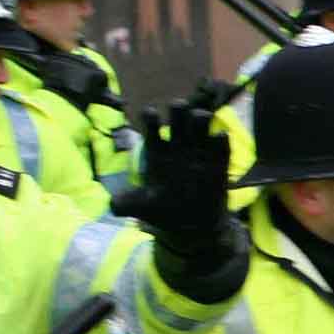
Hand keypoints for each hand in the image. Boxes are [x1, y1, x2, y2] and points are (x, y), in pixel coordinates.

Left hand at [117, 99, 235, 247]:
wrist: (192, 226)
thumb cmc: (166, 211)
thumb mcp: (142, 208)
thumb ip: (126, 204)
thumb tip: (111, 205)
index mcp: (158, 152)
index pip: (152, 125)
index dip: (150, 116)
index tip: (151, 113)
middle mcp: (178, 147)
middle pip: (178, 117)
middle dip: (178, 108)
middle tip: (179, 107)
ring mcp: (199, 153)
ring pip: (200, 125)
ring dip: (200, 117)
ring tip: (200, 117)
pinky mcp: (218, 164)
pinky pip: (221, 145)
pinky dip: (221, 139)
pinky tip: (219, 137)